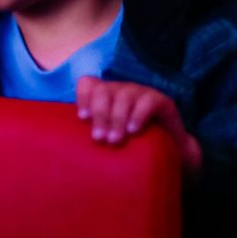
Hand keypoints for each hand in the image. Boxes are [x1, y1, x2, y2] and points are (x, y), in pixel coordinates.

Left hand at [76, 77, 201, 172]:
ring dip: (117, 118)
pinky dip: (138, 115)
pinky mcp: (161, 101)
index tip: (82, 118)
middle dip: (99, 114)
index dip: (83, 97)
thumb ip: (93, 137)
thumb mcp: (109, 139)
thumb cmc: (132, 147)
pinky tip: (134, 131)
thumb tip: (66, 154)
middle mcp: (122, 90)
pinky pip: (148, 101)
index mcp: (106, 95)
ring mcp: (141, 93)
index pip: (88, 83)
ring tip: (114, 140)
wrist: (171, 153)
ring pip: (124, 96)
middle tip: (99, 139)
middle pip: (104, 90)